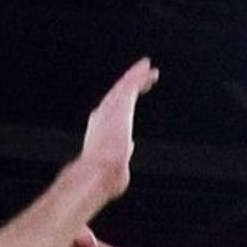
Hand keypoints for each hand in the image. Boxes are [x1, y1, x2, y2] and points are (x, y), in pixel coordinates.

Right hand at [78, 59, 159, 201]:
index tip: (130, 97)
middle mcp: (102, 115)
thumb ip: (122, 154)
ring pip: (125, 86)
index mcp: (100, 130)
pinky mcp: (120, 105)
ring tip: (148, 68)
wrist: (98, 173)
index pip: (113, 112)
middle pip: (118, 95)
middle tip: (142, 77)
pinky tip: (148, 69)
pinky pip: (131, 85)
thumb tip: (128, 148)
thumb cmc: (105, 177)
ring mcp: (110, 109)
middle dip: (129, 84)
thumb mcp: (116, 165)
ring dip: (136, 76)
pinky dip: (138, 75)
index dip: (121, 103)